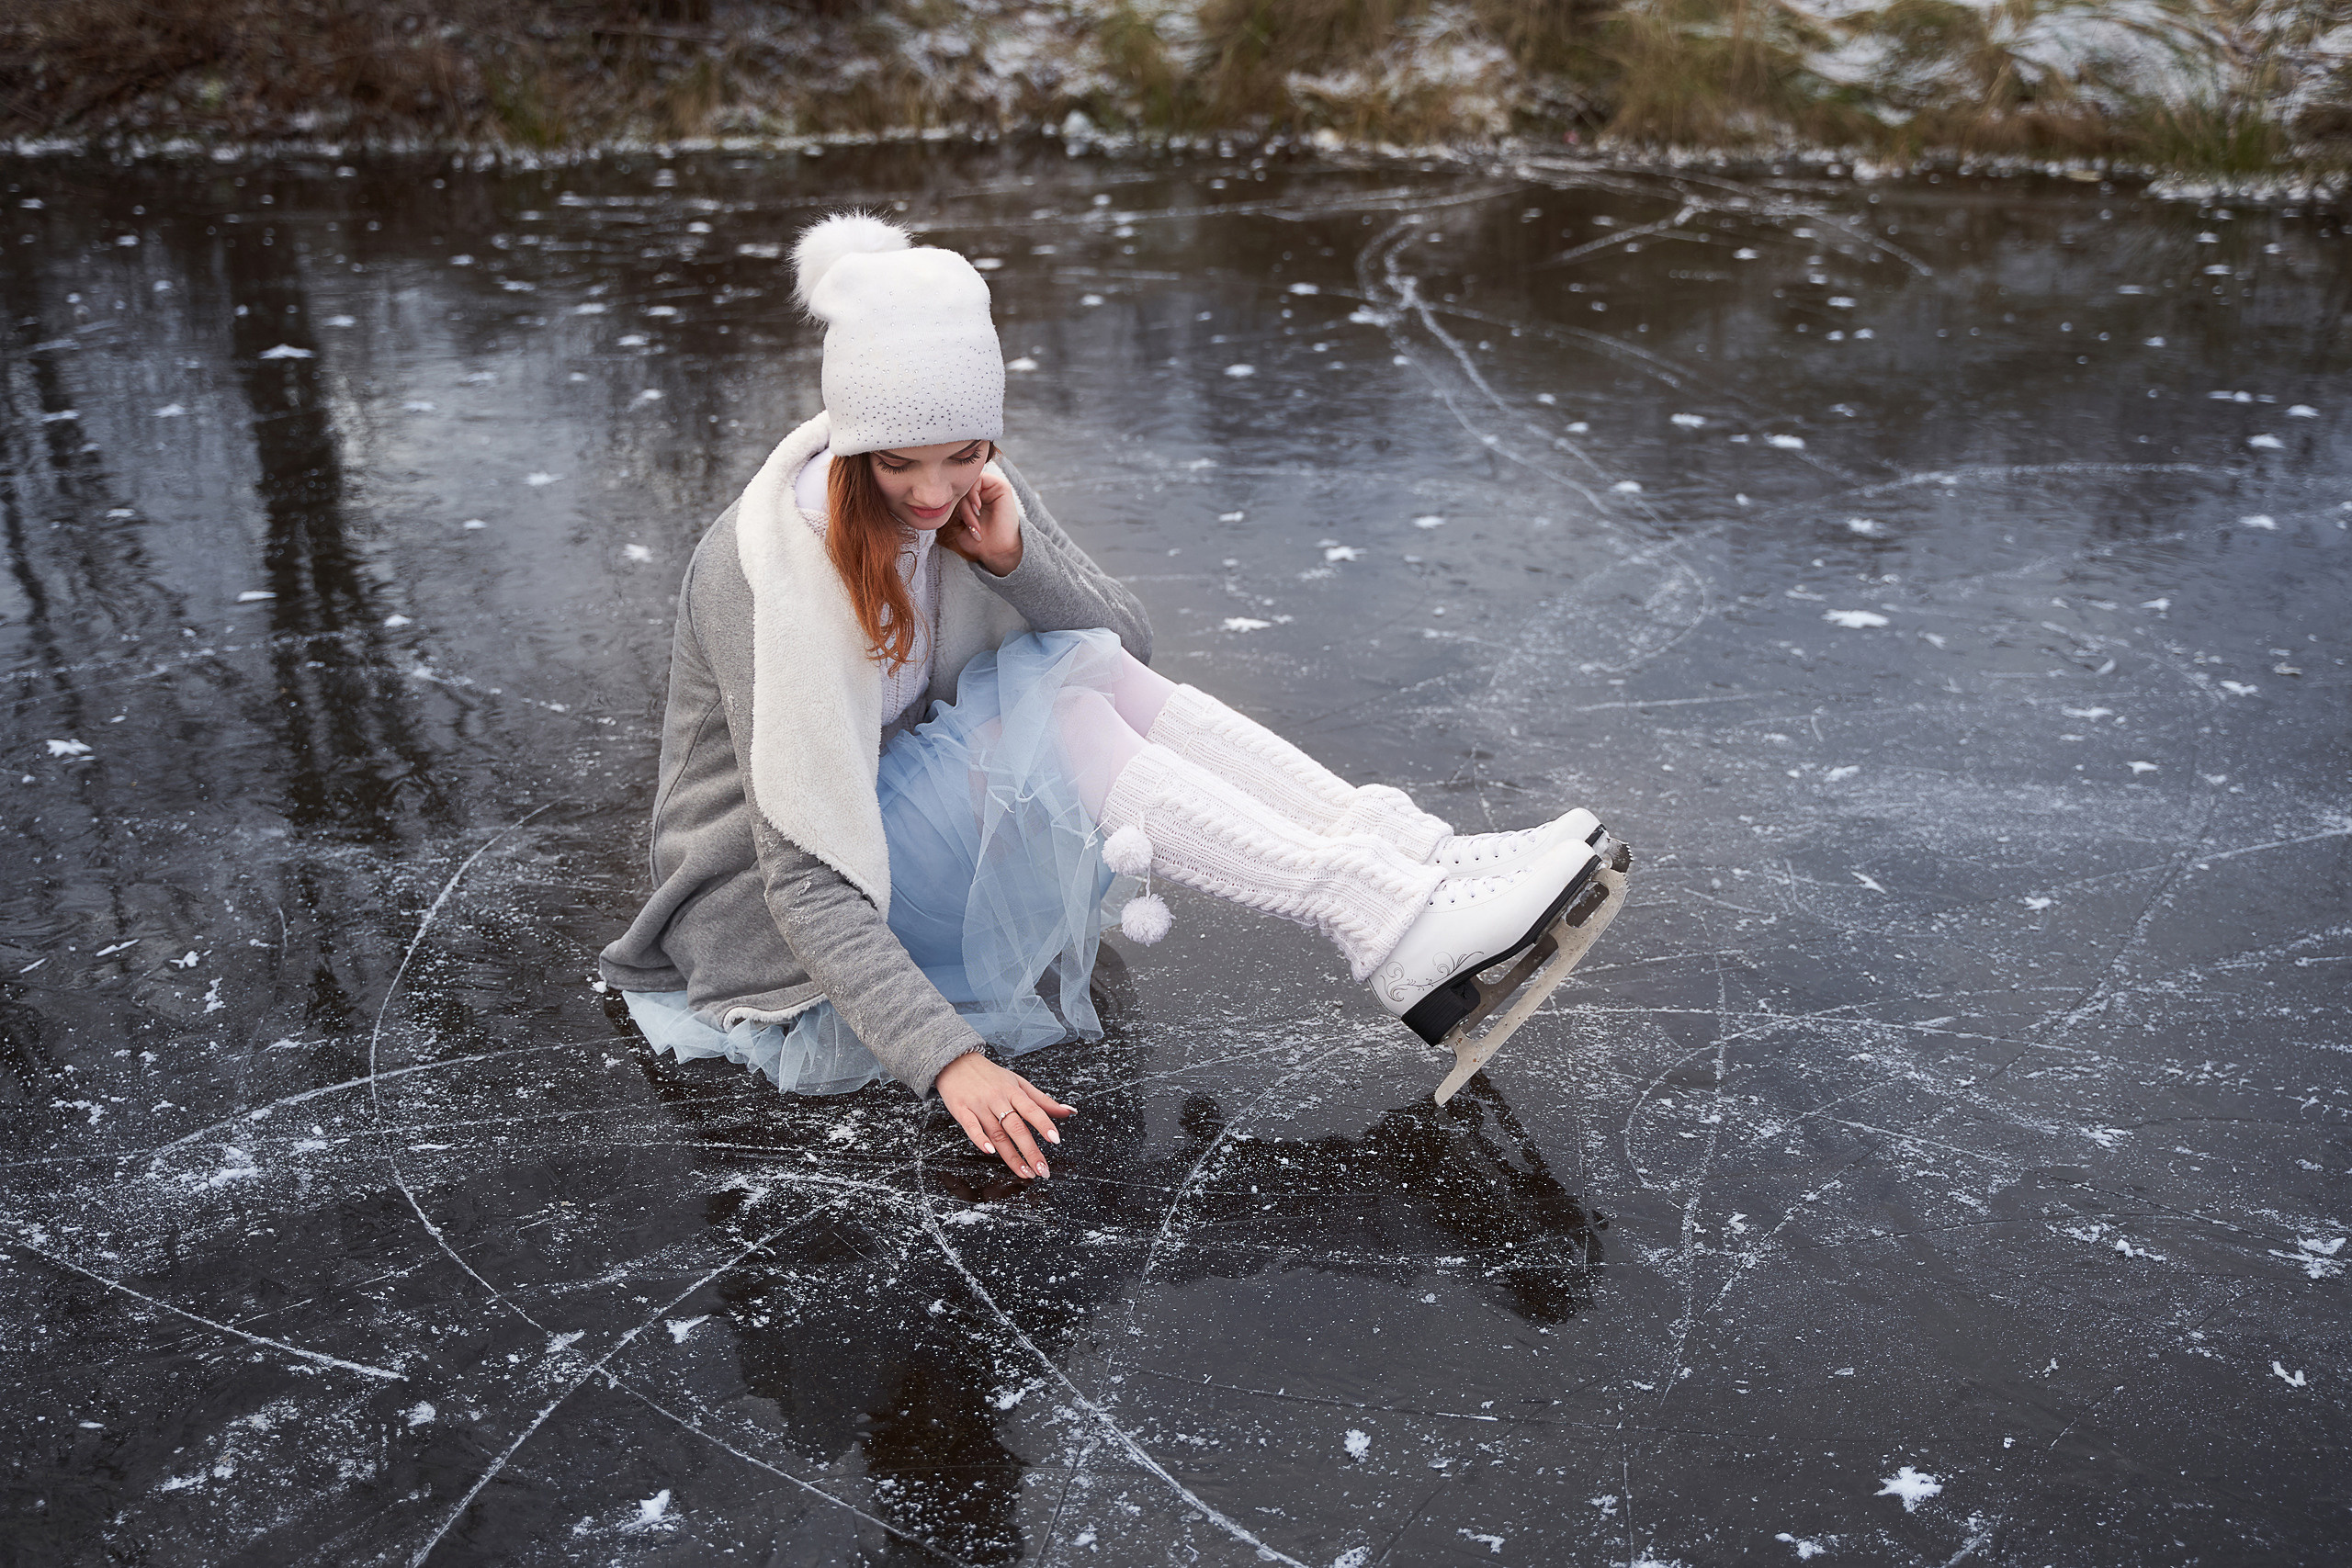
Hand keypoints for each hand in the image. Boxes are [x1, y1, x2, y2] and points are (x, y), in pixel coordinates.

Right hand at [934, 1051, 1073, 1178]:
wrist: (956, 1062)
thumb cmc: (990, 1075)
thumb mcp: (1018, 1083)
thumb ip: (1043, 1100)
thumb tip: (1069, 1112)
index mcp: (1013, 1091)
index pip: (1031, 1109)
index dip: (1044, 1124)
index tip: (1055, 1139)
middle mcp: (997, 1099)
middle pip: (1016, 1127)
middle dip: (1031, 1150)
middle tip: (1042, 1169)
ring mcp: (979, 1106)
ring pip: (997, 1133)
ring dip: (1011, 1156)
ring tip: (1025, 1172)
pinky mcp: (961, 1111)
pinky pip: (971, 1127)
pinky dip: (980, 1139)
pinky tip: (990, 1152)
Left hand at [937, 471, 1022, 576]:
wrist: (997, 552)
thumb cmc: (977, 542)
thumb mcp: (956, 522)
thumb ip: (949, 506)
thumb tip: (939, 493)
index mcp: (974, 499)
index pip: (955, 490)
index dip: (952, 505)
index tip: (958, 524)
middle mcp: (983, 491)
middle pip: (961, 487)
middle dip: (960, 507)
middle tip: (968, 525)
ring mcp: (991, 488)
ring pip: (968, 484)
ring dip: (967, 505)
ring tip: (974, 522)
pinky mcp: (1000, 486)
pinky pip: (978, 479)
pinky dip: (973, 494)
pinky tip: (978, 509)